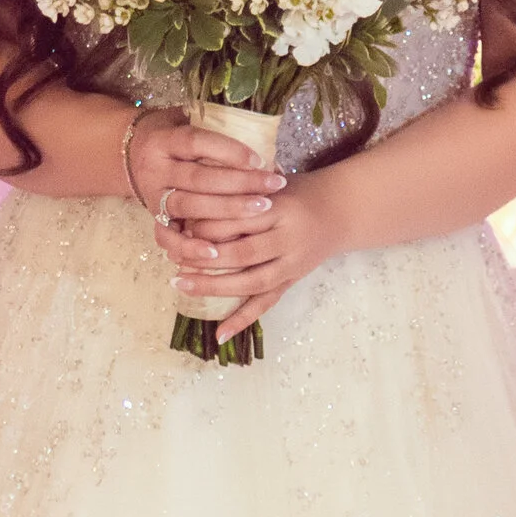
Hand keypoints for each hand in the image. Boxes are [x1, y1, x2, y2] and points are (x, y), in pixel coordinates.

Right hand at [127, 116, 286, 235]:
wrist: (128, 152)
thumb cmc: (172, 135)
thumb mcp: (187, 121)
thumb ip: (217, 130)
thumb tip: (266, 147)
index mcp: (163, 139)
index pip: (196, 143)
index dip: (228, 151)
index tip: (259, 159)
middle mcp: (155, 168)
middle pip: (198, 178)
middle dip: (239, 183)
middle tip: (273, 186)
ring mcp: (152, 196)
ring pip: (189, 206)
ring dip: (226, 211)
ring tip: (260, 210)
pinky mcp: (153, 218)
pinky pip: (167, 237)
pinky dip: (189, 247)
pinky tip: (215, 253)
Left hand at [158, 155, 345, 336]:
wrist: (341, 209)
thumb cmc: (296, 191)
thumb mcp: (269, 182)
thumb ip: (238, 190)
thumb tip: (192, 203)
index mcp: (280, 208)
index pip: (237, 218)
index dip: (207, 224)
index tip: (178, 226)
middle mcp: (287, 238)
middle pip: (242, 252)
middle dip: (206, 258)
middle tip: (173, 258)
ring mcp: (291, 264)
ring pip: (252, 281)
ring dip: (215, 286)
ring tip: (182, 285)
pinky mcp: (292, 281)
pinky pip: (266, 303)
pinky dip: (242, 320)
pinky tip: (220, 334)